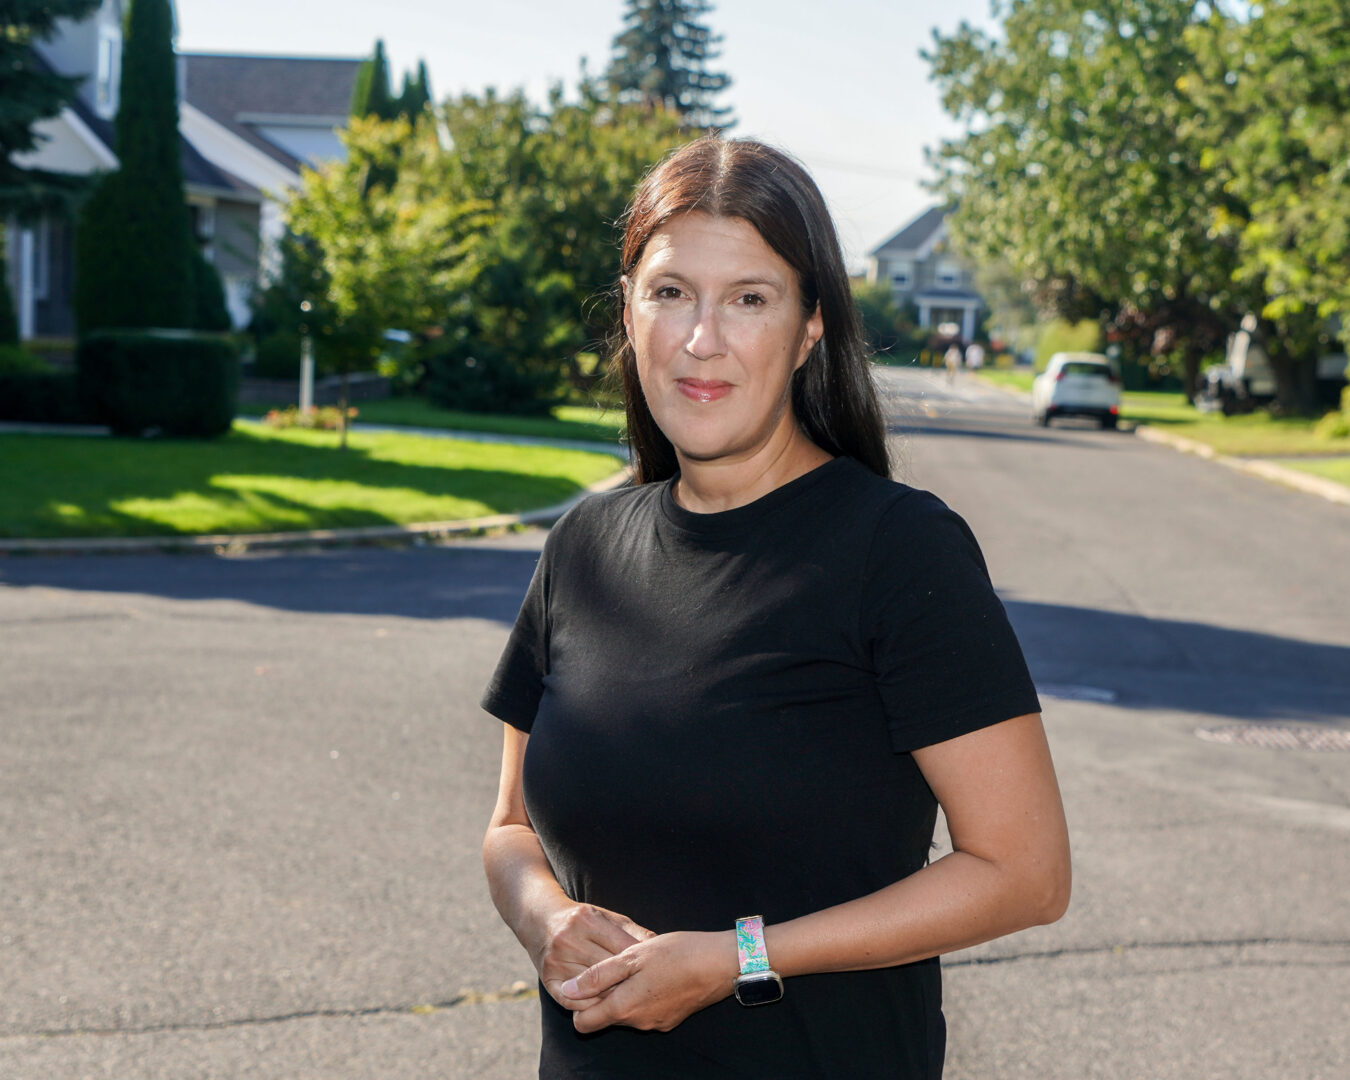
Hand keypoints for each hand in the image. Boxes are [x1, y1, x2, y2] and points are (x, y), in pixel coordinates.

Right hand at [528, 902, 655, 1010]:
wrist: (539, 920)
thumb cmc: (582, 920)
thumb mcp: (607, 916)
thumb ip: (632, 931)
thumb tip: (659, 946)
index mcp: (587, 920)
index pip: (622, 948)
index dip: (642, 963)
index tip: (658, 973)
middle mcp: (569, 940)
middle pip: (609, 971)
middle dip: (630, 983)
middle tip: (649, 994)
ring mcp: (556, 961)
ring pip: (593, 990)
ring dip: (613, 998)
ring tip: (631, 1004)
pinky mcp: (547, 979)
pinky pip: (574, 1002)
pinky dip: (591, 1007)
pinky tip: (605, 1008)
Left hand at [560, 929, 738, 1032]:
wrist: (722, 964)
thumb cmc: (677, 954)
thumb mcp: (632, 956)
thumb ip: (598, 976)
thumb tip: (568, 990)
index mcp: (624, 1007)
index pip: (583, 1024)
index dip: (578, 1003)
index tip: (586, 978)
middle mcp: (638, 1022)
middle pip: (604, 1017)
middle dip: (601, 995)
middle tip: (613, 963)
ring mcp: (656, 1022)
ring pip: (626, 1012)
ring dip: (624, 992)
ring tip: (636, 963)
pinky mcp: (670, 1018)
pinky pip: (645, 1010)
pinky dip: (642, 994)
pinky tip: (655, 972)